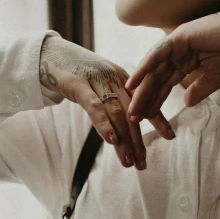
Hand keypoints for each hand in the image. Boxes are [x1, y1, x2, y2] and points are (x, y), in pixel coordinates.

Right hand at [39, 35, 174, 170]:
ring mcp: (97, 79)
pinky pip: (94, 106)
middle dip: (138, 139)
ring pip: (116, 112)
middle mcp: (113, 78)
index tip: (170, 136)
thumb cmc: (76, 73)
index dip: (157, 118)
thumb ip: (112, 100)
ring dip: (124, 139)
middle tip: (143, 164)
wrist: (49, 54)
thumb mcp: (99, 84)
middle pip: (131, 112)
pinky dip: (104, 123)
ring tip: (130, 161)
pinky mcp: (78, 83)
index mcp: (122, 78)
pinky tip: (111, 140)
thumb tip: (124, 128)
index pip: (144, 100)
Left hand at [125, 9, 219, 121]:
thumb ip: (200, 89)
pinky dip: (144, 68)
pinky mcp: (178, 37)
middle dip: (145, 98)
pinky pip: (157, 55)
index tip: (146, 118)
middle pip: (157, 78)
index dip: (156, 100)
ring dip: (141, 87)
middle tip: (134, 117)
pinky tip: (134, 83)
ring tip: (132, 106)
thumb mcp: (215, 77)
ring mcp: (176, 43)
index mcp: (186, 61)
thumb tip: (187, 103)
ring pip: (154, 69)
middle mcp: (178, 52)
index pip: (166, 83)